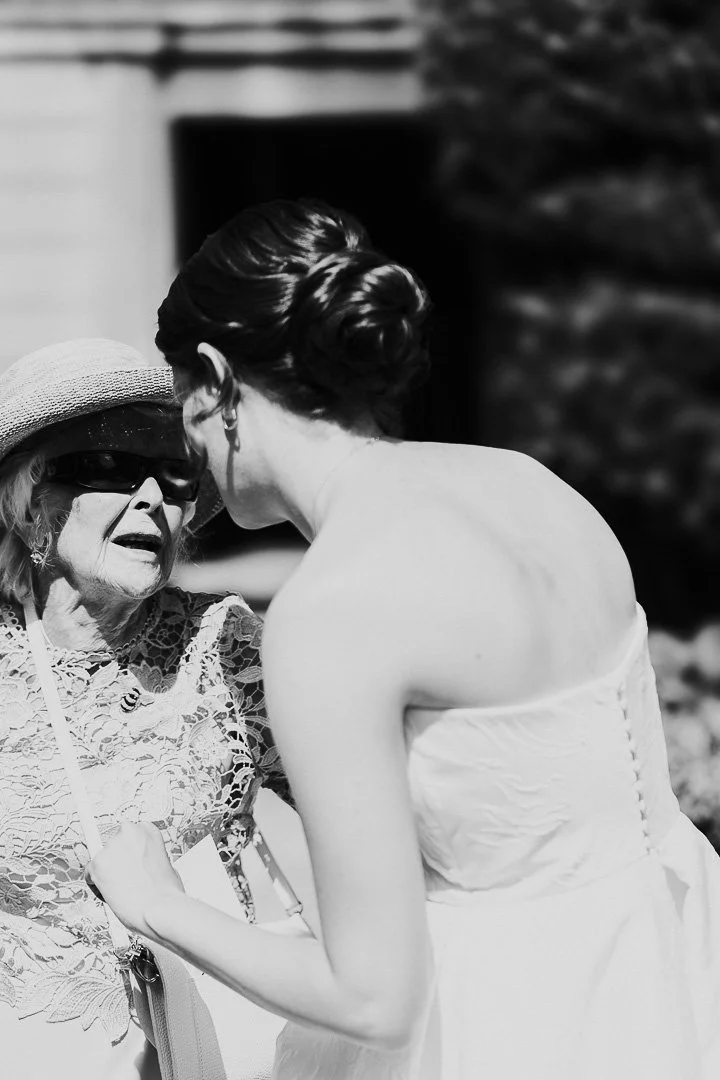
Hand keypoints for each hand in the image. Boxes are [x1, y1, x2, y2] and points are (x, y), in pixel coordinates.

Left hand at [86, 822, 184, 937]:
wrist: (162, 910)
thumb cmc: (167, 894)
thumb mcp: (165, 864)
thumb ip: (148, 857)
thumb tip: (139, 863)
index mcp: (147, 829)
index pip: (127, 836)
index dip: (129, 854)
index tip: (131, 865)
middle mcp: (128, 831)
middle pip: (112, 846)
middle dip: (117, 862)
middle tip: (128, 881)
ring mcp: (111, 846)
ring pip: (100, 861)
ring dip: (108, 875)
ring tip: (125, 891)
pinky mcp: (97, 863)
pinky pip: (90, 876)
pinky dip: (98, 888)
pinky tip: (114, 896)